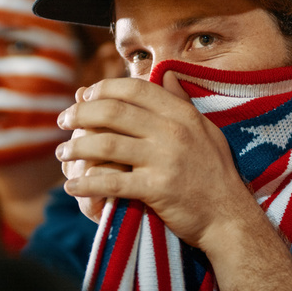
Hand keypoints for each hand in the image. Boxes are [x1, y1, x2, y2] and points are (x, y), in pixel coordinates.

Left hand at [55, 73, 255, 249]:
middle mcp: (172, 132)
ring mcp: (164, 159)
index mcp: (182, 114)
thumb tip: (166, 73)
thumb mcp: (205, 129)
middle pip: (113, 111)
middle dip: (80, 114)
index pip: (134, 88)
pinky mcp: (157, 189)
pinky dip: (86, 184)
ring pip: (106, 143)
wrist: (229, 217)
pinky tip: (72, 186)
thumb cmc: (215, 173)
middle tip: (63, 122)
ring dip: (76, 148)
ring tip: (62, 153)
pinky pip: (111, 182)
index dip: (103, 88)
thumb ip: (182, 102)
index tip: (84, 96)